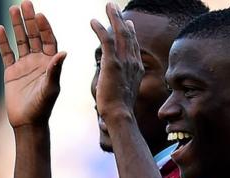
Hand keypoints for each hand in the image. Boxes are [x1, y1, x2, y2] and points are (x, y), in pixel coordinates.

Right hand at [0, 1, 66, 127]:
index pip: (48, 39)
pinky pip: (7, 53)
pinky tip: (0, 29)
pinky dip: (3, 42)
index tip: (39, 15)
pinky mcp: (11, 72)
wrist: (27, 122)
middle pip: (34, 35)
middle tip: (25, 3)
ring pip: (20, 41)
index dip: (44, 27)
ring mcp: (24, 65)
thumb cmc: (43, 107)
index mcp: (51, 62)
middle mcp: (38, 60)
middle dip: (30, 20)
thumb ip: (55, 70)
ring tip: (13, 9)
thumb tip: (63, 52)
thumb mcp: (51, 88)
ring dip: (17, 26)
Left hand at [90, 2, 143, 122]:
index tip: (127, 23)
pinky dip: (100, 29)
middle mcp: (133, 61)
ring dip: (113, 17)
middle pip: (128, 34)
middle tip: (114, 7)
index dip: (130, 32)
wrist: (120, 115)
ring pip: (120, 33)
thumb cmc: (118, 109)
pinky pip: (107, 41)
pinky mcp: (112, 63)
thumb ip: (119, 81)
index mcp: (136, 68)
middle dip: (121, 18)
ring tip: (108, 6)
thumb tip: (112, 79)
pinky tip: (93, 21)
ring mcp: (124, 61)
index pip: (133, 45)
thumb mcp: (122, 91)